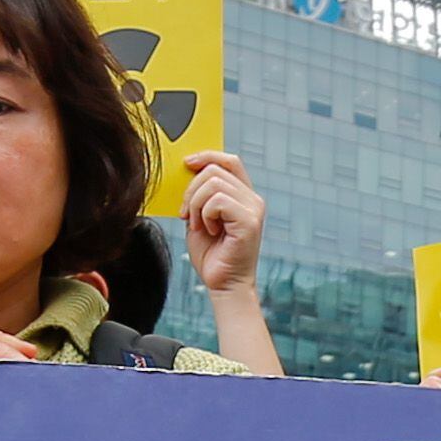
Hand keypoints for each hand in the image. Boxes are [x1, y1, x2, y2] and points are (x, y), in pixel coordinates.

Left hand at [182, 149, 264, 294]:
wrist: (223, 285)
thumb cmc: (212, 255)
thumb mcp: (200, 217)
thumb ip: (200, 194)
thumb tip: (188, 171)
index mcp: (244, 196)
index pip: (229, 160)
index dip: (207, 156)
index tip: (187, 163)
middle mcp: (253, 199)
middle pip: (215, 170)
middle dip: (192, 190)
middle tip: (187, 214)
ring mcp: (254, 209)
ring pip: (213, 183)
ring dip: (196, 204)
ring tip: (199, 225)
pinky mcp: (249, 221)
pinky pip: (217, 201)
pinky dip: (205, 215)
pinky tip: (209, 231)